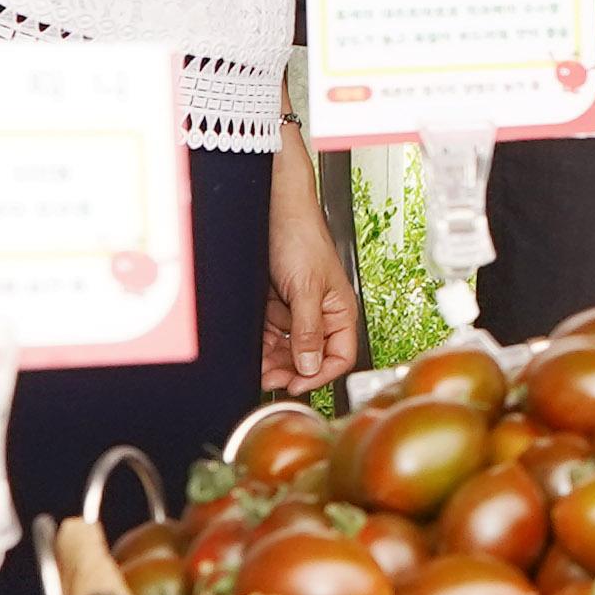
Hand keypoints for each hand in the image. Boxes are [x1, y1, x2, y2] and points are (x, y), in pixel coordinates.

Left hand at [265, 135, 360, 391]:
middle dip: (292, 371)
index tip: (299, 384)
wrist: (275, 210)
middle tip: (271, 379)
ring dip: (274, 362)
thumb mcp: (306, 287)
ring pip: (288, 350)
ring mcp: (297, 312)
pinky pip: (271, 337)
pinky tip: (253, 354)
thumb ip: (309, 329)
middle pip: (311, 357)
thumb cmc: (302, 236)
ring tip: (259, 369)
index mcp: (340, 311)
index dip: (321, 374)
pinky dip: (262, 348)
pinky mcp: (276, 307)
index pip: (340, 356)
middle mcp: (320, 315)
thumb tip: (310, 365)